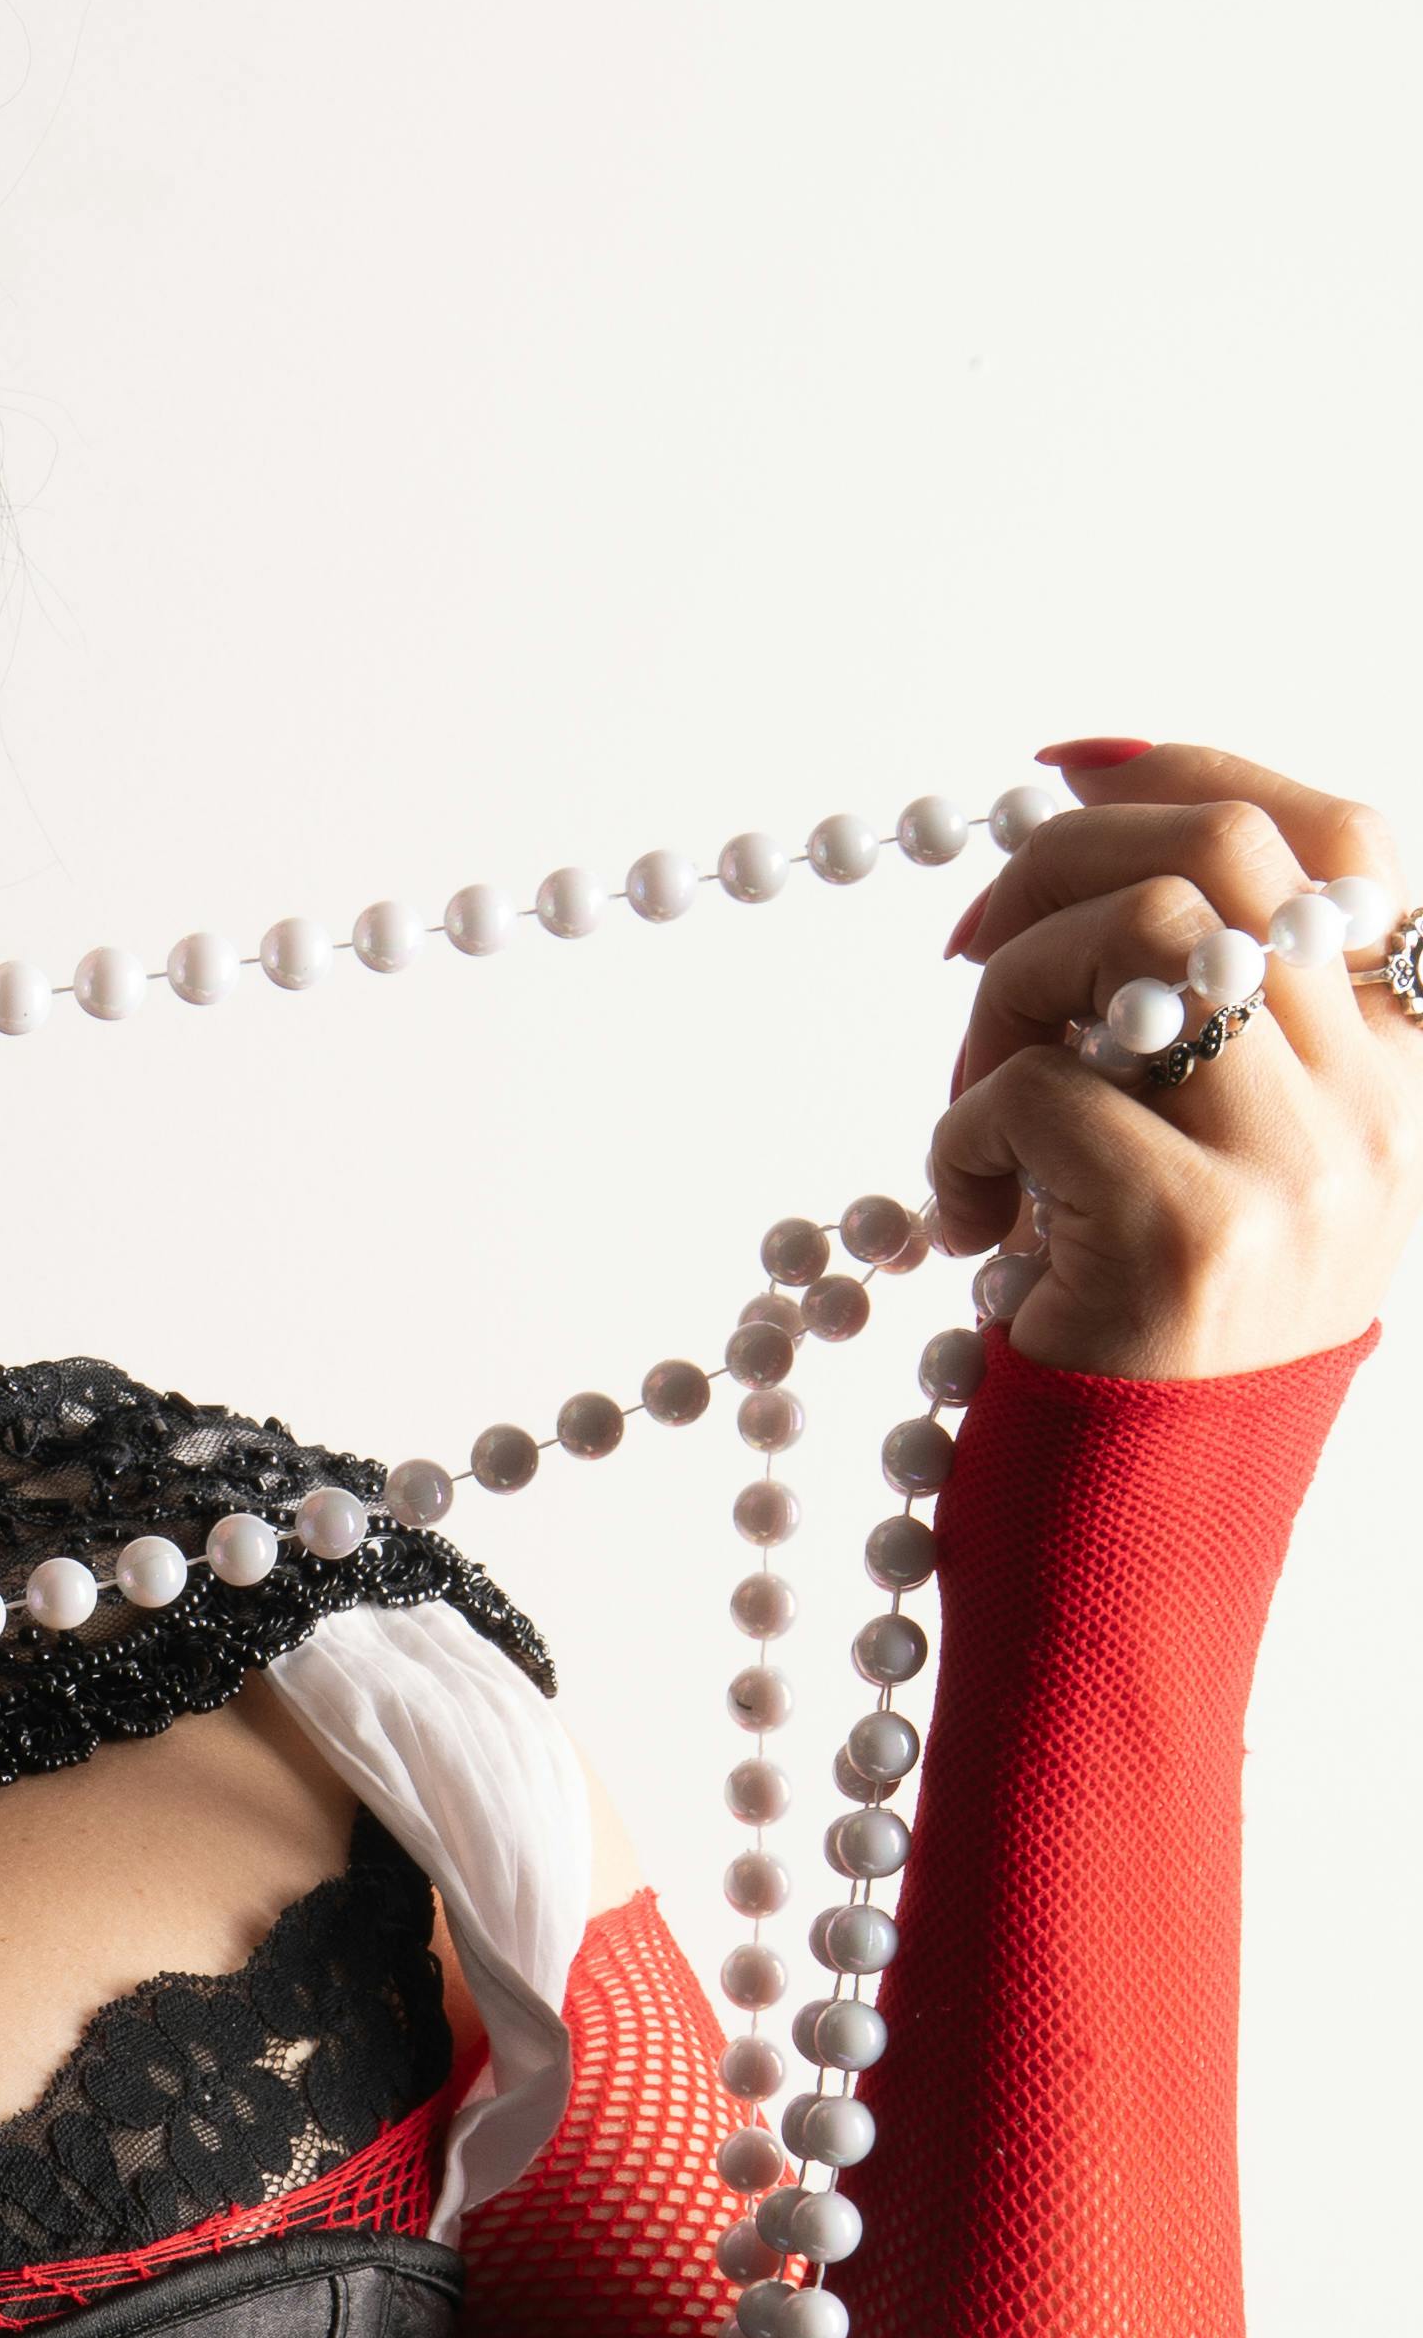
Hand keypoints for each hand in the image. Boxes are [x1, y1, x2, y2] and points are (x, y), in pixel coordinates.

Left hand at [926, 742, 1416, 1377]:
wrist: (1136, 1563)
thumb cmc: (1149, 1356)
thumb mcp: (1217, 1167)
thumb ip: (1199, 1025)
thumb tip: (1091, 816)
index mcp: (1397, 1080)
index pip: (1344, 844)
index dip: (1193, 775)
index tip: (1060, 779)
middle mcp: (1374, 1110)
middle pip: (1225, 858)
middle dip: (1061, 870)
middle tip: (969, 956)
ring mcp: (1295, 1170)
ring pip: (1135, 939)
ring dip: (1006, 1002)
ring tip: (975, 1112)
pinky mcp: (1187, 1234)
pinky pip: (1037, 1088)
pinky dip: (959, 1137)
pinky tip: (964, 1220)